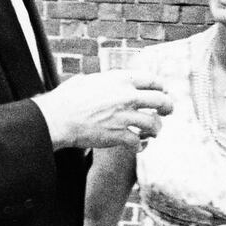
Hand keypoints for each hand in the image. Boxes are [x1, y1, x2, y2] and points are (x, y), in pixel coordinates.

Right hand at [36, 71, 172, 150]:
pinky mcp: (119, 135)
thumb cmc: (66, 99)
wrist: (56, 119)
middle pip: (161, 100)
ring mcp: (124, 116)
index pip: (152, 79)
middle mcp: (126, 96)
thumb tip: (102, 80)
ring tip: (154, 132)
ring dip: (156, 129)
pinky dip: (140, 145)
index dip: (161, 86)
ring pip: (154, 123)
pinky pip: (139, 142)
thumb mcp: (86, 80)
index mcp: (120, 79)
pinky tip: (138, 146)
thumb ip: (102, 81)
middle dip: (168, 107)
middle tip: (168, 111)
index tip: (163, 91)